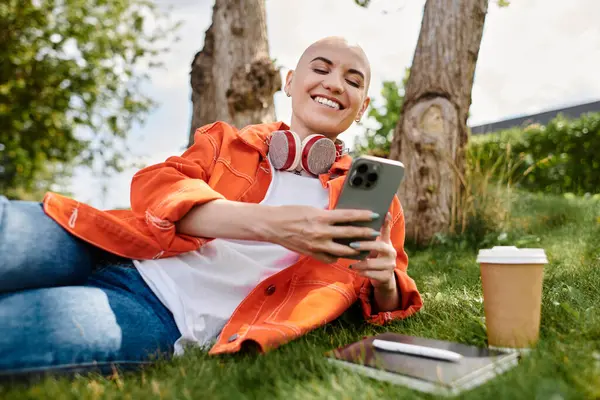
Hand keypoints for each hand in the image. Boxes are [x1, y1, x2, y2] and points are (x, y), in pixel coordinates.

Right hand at [261, 205, 381, 263]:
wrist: (272, 226)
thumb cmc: (291, 213)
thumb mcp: (311, 210)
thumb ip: (327, 216)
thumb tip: (342, 218)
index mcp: (321, 217)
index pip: (347, 216)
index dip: (362, 216)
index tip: (373, 215)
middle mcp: (321, 232)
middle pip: (349, 234)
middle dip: (365, 233)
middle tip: (376, 233)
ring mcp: (317, 245)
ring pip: (343, 250)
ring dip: (356, 249)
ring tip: (364, 248)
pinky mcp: (312, 254)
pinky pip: (330, 258)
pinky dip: (337, 256)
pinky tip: (342, 254)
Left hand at [347, 213, 396, 288]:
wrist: (384, 278)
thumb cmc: (375, 257)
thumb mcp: (375, 246)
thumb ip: (370, 236)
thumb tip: (362, 219)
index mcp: (387, 243)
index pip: (387, 231)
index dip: (386, 222)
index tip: (385, 213)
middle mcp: (391, 253)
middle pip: (378, 246)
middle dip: (364, 245)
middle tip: (352, 244)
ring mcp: (390, 265)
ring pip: (371, 263)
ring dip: (359, 262)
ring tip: (350, 262)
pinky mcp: (386, 277)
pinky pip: (370, 274)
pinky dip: (361, 272)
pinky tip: (355, 270)